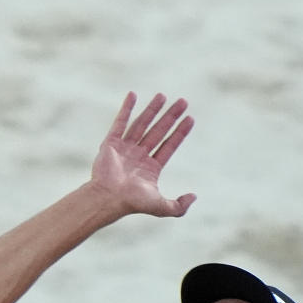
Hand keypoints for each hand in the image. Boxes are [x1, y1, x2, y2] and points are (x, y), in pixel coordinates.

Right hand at [90, 92, 195, 217]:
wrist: (108, 198)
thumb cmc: (132, 203)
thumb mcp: (161, 207)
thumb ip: (179, 206)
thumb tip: (194, 197)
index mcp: (150, 168)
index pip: (168, 145)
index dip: (180, 133)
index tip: (190, 118)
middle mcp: (138, 156)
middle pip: (158, 131)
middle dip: (171, 117)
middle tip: (183, 102)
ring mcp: (124, 149)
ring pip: (141, 124)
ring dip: (152, 110)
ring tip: (163, 95)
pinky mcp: (110, 143)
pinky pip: (120, 122)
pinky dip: (126, 109)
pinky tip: (133, 95)